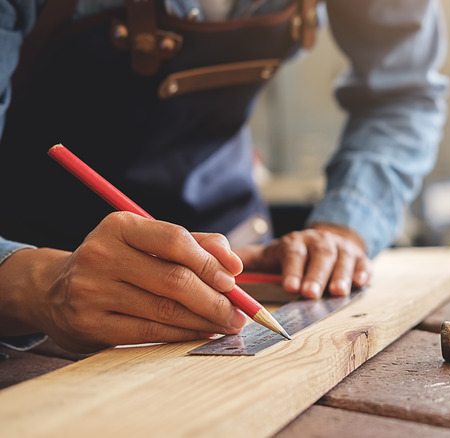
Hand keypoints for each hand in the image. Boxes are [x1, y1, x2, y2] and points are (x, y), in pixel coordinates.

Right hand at [0, 212, 245, 352]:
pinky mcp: (90, 325)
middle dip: (215, 299)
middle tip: (239, 313)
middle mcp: (102, 255)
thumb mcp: (147, 242)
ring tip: (227, 324)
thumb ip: (194, 244)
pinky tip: (201, 333)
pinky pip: (149, 332)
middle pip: (174, 279)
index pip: (175, 240)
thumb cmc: (118, 262)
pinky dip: (182, 334)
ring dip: (204, 320)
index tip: (234, 279)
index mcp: (120, 227)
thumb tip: (234, 264)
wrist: (53, 291)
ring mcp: (92, 291)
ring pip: (165, 310)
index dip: (210, 262)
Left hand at [234, 224, 370, 298]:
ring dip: (340, 276)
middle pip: (319, 256)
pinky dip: (362, 273)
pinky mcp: (359, 258)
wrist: (329, 240)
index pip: (293, 253)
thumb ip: (248, 260)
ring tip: (337, 292)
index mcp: (296, 242)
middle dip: (315, 275)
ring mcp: (341, 250)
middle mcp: (320, 243)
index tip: (289, 286)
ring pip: (342, 260)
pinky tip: (360, 283)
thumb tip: (216, 265)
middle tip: (310, 294)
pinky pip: (363, 264)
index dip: (292, 269)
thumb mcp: (271, 254)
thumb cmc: (295, 254)